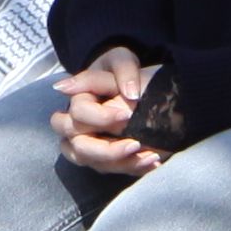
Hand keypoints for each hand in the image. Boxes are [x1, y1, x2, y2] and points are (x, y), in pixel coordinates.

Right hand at [52, 45, 158, 176]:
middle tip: (135, 144)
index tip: (128, 114)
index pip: (78, 113)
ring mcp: (87, 143)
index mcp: (79, 98)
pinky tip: (154, 160)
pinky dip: (132, 168)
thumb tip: (110, 91)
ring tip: (151, 156)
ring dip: (120, 163)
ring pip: (91, 163)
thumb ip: (118, 71)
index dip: (101, 117)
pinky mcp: (102, 156)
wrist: (140, 86)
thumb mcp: (123, 61)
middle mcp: (76, 124)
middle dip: (106, 150)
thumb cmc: (126, 71)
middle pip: (77, 146)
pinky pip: (110, 169)